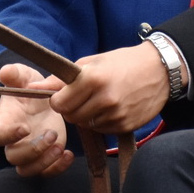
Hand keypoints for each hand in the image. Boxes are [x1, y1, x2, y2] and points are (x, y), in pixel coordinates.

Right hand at [0, 64, 71, 177]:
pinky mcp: (45, 156)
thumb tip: (5, 72)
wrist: (44, 97)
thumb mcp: (24, 75)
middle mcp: (15, 140)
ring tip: (61, 147)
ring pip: (27, 170)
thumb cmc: (29, 87)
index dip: (10, 135)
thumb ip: (14, 73)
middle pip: (14, 157)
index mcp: (6, 120)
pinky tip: (69, 154)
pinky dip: (57, 168)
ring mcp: (30, 151)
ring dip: (44, 162)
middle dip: (33, 150)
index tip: (25, 128)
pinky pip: (46, 172)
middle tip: (52, 134)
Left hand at [48, 44, 169, 134]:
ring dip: (86, 116)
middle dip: (71, 109)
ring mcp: (116, 114)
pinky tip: (111, 108)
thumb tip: (34, 87)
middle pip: (71, 116)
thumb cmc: (122, 62)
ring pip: (86, 125)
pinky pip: (102, 130)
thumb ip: (61, 78)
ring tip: (98, 100)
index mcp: (92, 79)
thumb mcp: (91, 62)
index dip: (58, 100)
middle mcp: (104, 99)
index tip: (64, 95)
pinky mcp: (126, 125)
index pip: (59, 103)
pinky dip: (101, 122)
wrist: (159, 69)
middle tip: (81, 97)